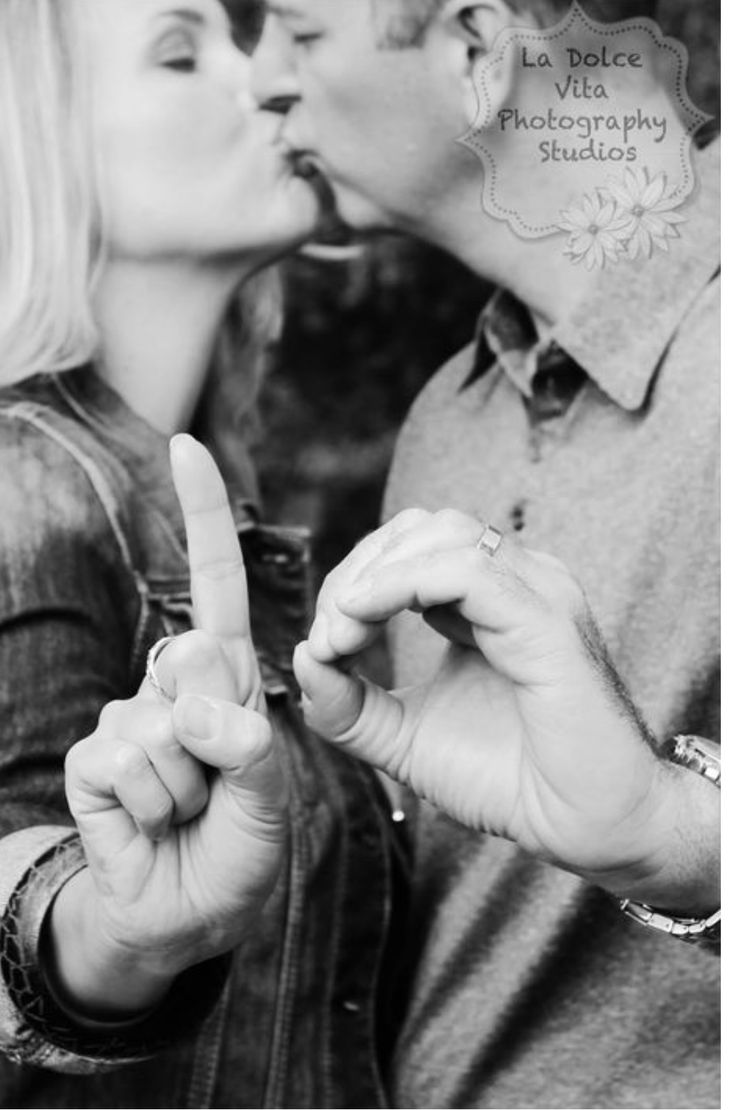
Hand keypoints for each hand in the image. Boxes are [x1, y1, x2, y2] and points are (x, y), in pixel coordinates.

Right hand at [54, 436, 286, 1016]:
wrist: (190, 910)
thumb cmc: (239, 843)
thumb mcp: (268, 793)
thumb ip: (247, 747)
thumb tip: (196, 711)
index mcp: (225, 676)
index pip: (213, 584)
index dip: (201, 517)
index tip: (185, 445)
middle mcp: (174, 685)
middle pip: (190, 658)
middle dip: (216, 734)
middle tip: (219, 784)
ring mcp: (129, 718)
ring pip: (160, 728)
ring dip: (187, 788)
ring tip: (191, 811)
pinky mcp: (92, 760)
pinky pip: (122, 764)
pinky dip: (150, 805)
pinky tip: (152, 822)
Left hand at [294, 509, 718, 909]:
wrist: (587, 828)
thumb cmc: (510, 781)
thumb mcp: (405, 739)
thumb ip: (350, 705)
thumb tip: (302, 658)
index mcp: (489, 601)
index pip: (409, 550)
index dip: (353, 583)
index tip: (322, 646)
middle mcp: (517, 583)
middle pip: (419, 529)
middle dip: (357, 571)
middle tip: (327, 635)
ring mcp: (537, 593)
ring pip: (441, 534)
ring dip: (373, 574)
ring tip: (341, 634)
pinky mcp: (546, 620)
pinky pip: (465, 570)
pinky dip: (398, 585)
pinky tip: (362, 620)